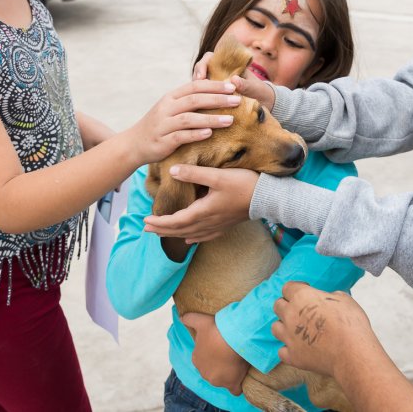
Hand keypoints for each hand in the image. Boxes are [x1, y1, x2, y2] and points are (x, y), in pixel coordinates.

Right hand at [124, 80, 239, 164]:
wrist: (133, 144)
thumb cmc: (159, 126)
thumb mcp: (171, 109)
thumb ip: (189, 101)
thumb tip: (216, 93)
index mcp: (171, 97)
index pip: (194, 86)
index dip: (214, 85)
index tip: (233, 86)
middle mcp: (166, 108)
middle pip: (194, 100)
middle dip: (217, 99)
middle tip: (237, 100)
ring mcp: (163, 124)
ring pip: (189, 118)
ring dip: (211, 118)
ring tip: (230, 120)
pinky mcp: (162, 141)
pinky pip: (180, 136)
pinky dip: (195, 134)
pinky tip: (209, 134)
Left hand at [143, 165, 258, 242]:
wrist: (267, 198)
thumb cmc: (244, 184)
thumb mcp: (217, 176)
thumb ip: (194, 174)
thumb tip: (173, 171)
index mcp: (203, 211)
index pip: (175, 221)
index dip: (159, 222)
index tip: (145, 221)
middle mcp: (208, 222)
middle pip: (180, 230)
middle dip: (162, 230)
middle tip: (146, 229)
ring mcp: (218, 226)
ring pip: (191, 235)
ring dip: (174, 235)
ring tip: (162, 234)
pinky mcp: (226, 225)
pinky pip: (205, 236)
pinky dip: (194, 238)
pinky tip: (189, 240)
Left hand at [182, 312, 249, 394]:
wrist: (231, 339)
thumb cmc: (216, 330)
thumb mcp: (200, 321)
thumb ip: (189, 319)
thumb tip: (181, 317)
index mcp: (196, 359)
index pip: (202, 360)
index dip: (212, 354)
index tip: (220, 346)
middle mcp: (204, 372)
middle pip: (212, 371)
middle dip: (219, 365)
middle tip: (229, 353)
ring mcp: (217, 380)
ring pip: (222, 380)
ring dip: (229, 374)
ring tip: (237, 361)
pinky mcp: (231, 384)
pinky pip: (235, 390)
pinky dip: (238, 386)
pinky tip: (242, 379)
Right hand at [192, 55, 275, 112]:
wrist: (265, 105)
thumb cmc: (259, 92)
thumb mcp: (254, 88)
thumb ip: (246, 84)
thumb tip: (235, 80)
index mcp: (225, 66)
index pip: (208, 59)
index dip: (202, 65)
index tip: (202, 76)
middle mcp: (216, 75)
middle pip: (199, 74)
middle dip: (196, 81)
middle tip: (196, 91)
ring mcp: (213, 89)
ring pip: (197, 88)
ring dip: (195, 95)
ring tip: (196, 104)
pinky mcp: (212, 102)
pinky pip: (202, 101)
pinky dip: (199, 106)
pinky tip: (199, 113)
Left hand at [271, 282, 381, 379]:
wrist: (353, 354)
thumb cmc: (351, 324)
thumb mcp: (343, 299)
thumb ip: (328, 296)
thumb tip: (324, 299)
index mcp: (301, 297)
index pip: (287, 287)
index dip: (297, 289)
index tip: (304, 291)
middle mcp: (290, 315)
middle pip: (278, 306)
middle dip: (287, 306)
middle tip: (300, 311)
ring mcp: (289, 337)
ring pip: (275, 328)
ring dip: (284, 327)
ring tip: (296, 330)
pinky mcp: (292, 356)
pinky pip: (282, 351)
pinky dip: (289, 350)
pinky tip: (299, 348)